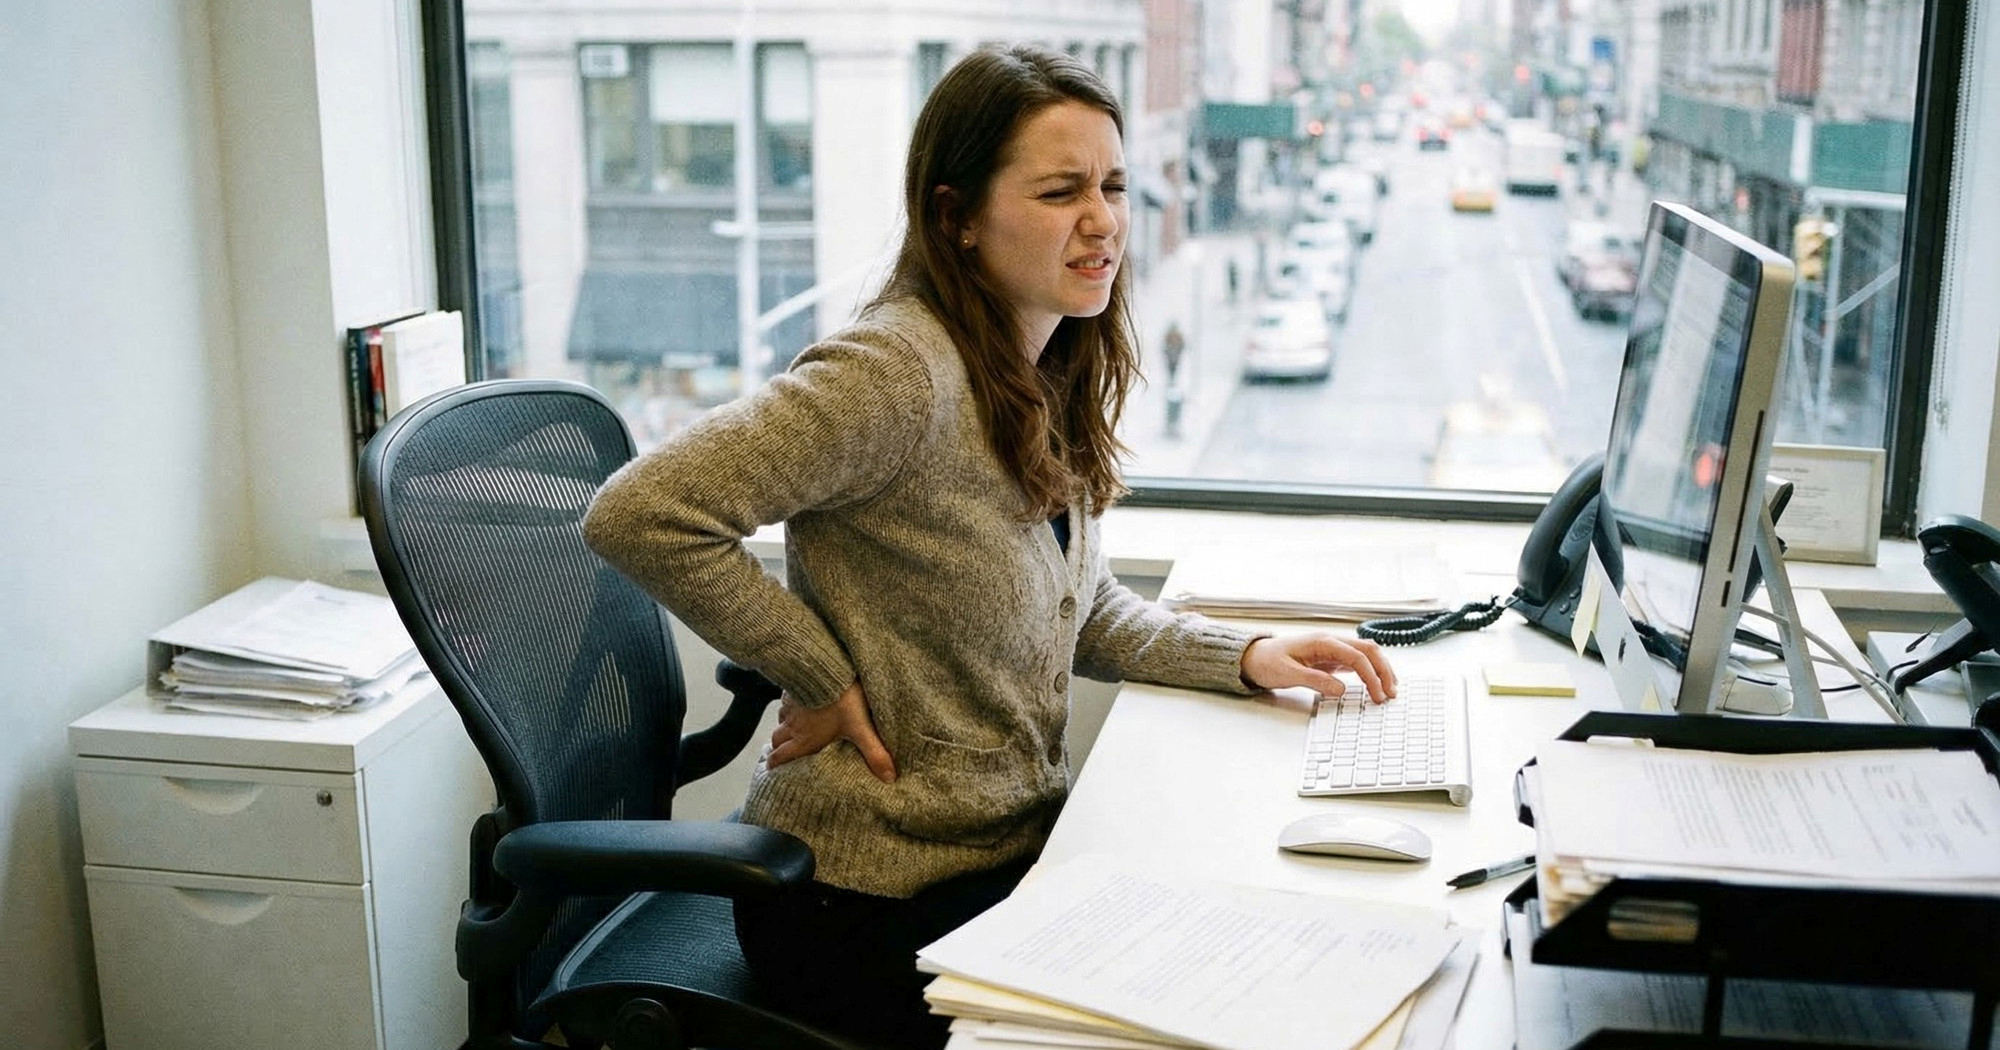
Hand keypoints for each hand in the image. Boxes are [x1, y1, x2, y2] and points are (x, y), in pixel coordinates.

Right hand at [767, 681, 896, 782]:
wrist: (827, 665)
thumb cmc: (842, 698)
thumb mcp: (861, 728)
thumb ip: (875, 753)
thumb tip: (890, 777)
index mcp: (804, 740)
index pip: (779, 758)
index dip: (773, 766)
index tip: (772, 772)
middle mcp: (792, 725)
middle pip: (775, 742)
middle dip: (776, 750)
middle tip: (779, 755)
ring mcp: (790, 706)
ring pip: (779, 722)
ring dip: (783, 729)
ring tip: (791, 732)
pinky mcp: (792, 689)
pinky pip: (785, 702)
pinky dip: (789, 709)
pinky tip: (799, 706)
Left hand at [1241, 633, 1396, 702]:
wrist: (1254, 657)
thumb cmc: (1267, 662)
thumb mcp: (1286, 674)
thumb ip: (1314, 681)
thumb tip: (1340, 689)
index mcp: (1322, 642)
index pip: (1356, 656)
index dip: (1371, 676)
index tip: (1378, 695)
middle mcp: (1331, 641)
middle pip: (1369, 651)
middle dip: (1384, 671)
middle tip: (1392, 693)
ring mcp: (1332, 649)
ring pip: (1366, 654)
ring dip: (1381, 670)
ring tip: (1390, 690)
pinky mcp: (1331, 658)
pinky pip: (1357, 662)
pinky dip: (1370, 672)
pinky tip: (1377, 684)